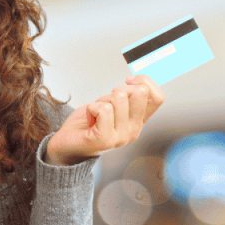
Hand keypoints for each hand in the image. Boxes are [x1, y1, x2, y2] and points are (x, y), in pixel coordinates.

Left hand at [47, 75, 164, 165]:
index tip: (127, 81)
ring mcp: (121, 137)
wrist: (67, 144)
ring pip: (119, 98)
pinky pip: (103, 109)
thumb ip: (126, 96)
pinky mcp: (105, 139)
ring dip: (102, 100)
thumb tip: (134, 81)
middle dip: (119, 90)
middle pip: (140, 93)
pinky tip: (90, 117)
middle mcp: (134, 130)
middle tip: (106, 102)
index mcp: (139, 121)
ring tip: (95, 113)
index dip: (144, 82)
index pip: (157, 97)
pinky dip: (92, 107)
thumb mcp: (111, 105)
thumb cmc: (88, 123)